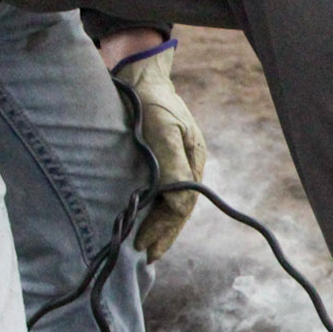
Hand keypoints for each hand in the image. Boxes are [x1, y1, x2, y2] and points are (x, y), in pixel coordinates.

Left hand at [113, 42, 208, 260]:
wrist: (139, 75)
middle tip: (146, 255)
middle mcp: (187, 165)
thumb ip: (172, 165)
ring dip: (160, 226)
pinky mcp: (160, 158)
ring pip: (172, 203)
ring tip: (145, 245)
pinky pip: (162, 192)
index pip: (182, 206)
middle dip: (164, 234)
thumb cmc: (151, 101)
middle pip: (180, 209)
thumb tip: (175, 204)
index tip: (142, 243)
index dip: (163, 228)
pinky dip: (153, 210)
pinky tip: (144, 219)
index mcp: (194, 161)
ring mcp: (175, 161)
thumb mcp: (164, 131)